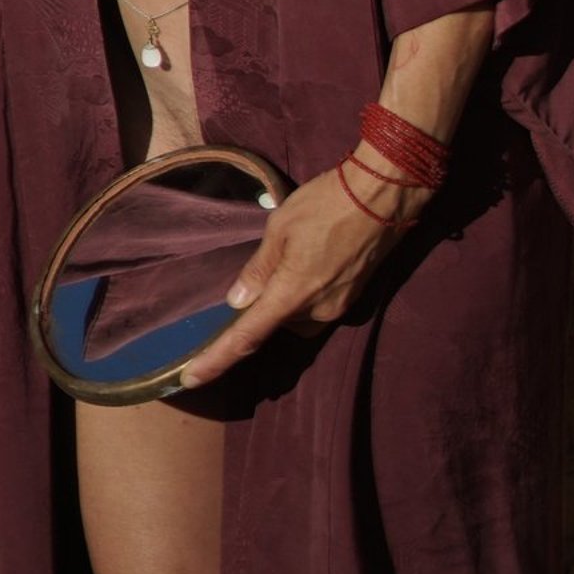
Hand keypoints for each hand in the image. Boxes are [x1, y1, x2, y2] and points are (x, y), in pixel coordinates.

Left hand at [173, 162, 427, 390]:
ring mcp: (339, 308)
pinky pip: (320, 305)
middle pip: (278, 321)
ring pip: (300, 314)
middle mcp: (316, 312)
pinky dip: (309, 289)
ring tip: (297, 251)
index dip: (216, 361)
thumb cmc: (326, 202)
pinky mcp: (355, 298)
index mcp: (292, 294)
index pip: (247, 338)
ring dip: (290, 294)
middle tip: (268, 262)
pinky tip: (315, 257)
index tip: (191, 379)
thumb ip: (259, 268)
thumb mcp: (281, 225)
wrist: (382, 194)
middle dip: (268, 301)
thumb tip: (237, 302)